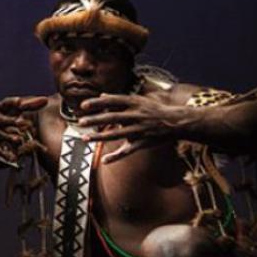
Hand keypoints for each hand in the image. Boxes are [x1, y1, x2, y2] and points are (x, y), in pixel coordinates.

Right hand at [0, 96, 46, 167]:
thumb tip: (46, 100)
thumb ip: (28, 105)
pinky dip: (4, 154)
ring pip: (0, 135)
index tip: (20, 101)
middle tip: (23, 122)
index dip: (12, 102)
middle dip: (11, 121)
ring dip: (9, 137)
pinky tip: (12, 158)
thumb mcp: (9, 111)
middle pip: (2, 120)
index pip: (5, 103)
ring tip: (18, 139)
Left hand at [79, 93, 194, 163]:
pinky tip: (105, 161)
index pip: (113, 100)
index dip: (98, 102)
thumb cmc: (154, 110)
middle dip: (96, 120)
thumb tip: (102, 96)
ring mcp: (139, 129)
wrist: (176, 122)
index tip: (83, 105)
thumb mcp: (139, 100)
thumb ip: (120, 100)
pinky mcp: (143, 142)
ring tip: (85, 138)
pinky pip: (128, 150)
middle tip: (81, 122)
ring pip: (117, 134)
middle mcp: (136, 115)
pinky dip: (117, 156)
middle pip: (112, 117)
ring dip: (100, 137)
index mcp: (134, 103)